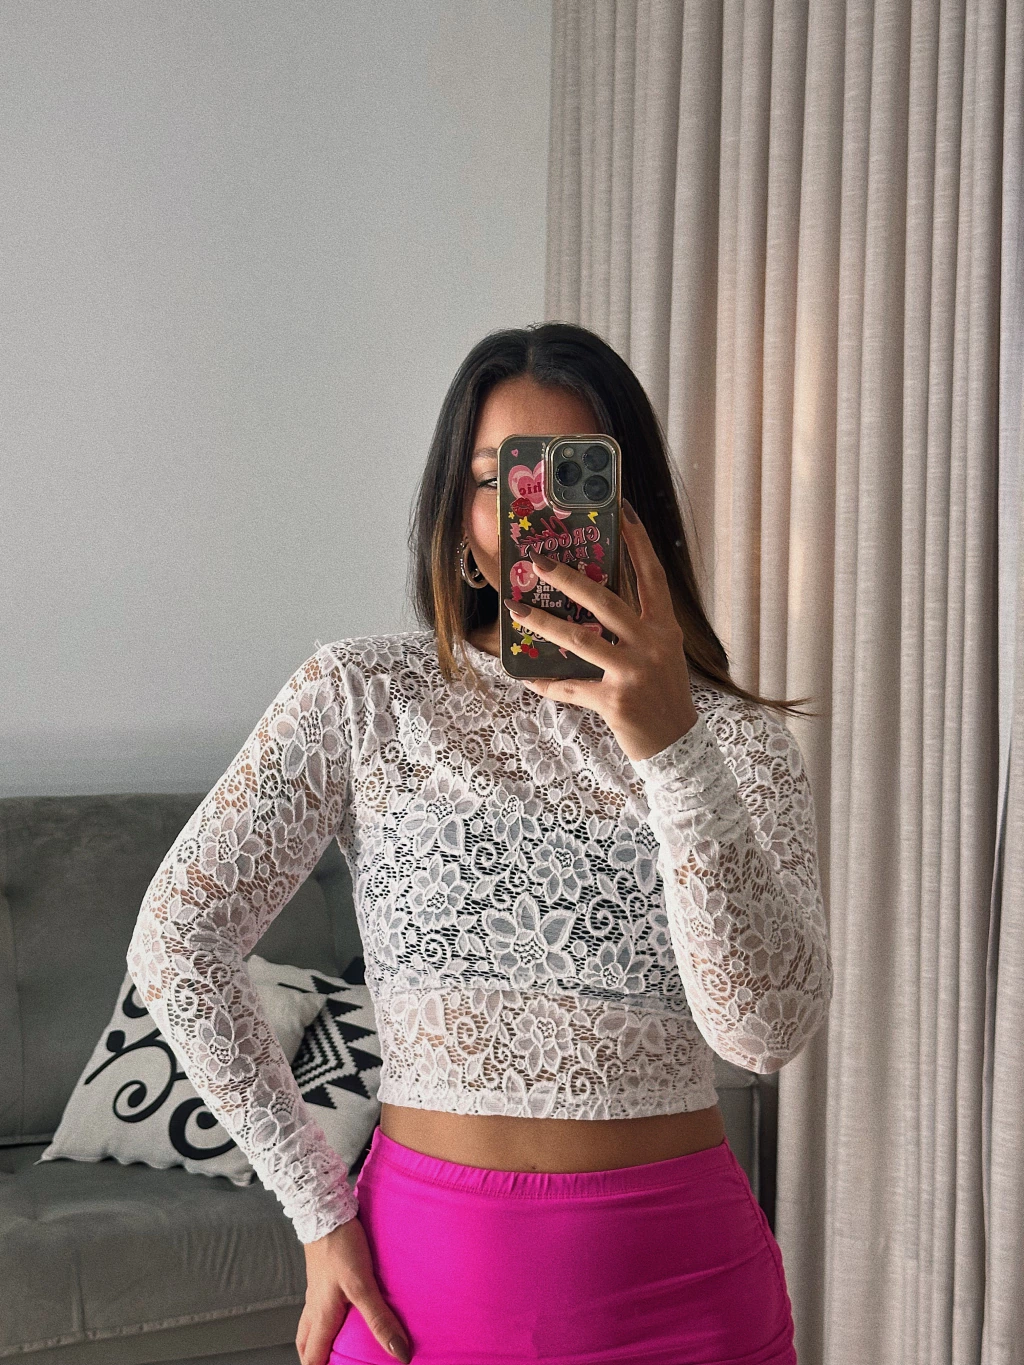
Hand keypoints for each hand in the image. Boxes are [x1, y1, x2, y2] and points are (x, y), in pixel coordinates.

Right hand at [297, 1214, 410, 1364]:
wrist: (325, 1211)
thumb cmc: (340, 1247)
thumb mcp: (363, 1286)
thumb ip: (379, 1319)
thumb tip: (398, 1353)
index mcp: (321, 1316)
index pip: (313, 1358)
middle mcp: (314, 1307)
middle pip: (305, 1345)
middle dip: (313, 1360)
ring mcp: (315, 1290)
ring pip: (308, 1326)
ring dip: (315, 1340)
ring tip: (330, 1347)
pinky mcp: (321, 1275)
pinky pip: (315, 1306)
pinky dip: (322, 1319)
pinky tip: (338, 1310)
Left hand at [503, 499, 699, 762]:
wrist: (677, 746)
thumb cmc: (662, 694)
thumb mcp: (660, 654)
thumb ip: (635, 628)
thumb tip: (589, 603)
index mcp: (664, 628)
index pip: (652, 575)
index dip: (638, 542)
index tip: (622, 509)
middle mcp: (652, 645)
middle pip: (606, 601)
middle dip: (570, 579)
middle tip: (539, 563)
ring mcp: (634, 673)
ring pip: (581, 640)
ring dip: (544, 623)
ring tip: (517, 609)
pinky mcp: (616, 701)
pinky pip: (572, 687)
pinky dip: (548, 683)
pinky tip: (527, 676)